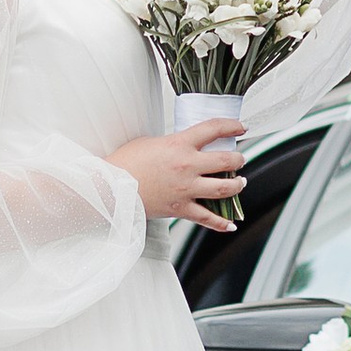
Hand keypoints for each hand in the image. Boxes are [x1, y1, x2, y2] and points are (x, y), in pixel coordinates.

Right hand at [112, 118, 246, 227]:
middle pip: (226, 160)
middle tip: (241, 158)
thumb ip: (172, 143)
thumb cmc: (124, 163)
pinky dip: (221, 223)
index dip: (232, 126)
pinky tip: (231, 224)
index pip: (213, 129)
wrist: (109, 188)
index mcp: (179, 144)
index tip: (240, 127)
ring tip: (240, 183)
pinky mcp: (180, 208)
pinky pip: (207, 218)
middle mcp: (187, 166)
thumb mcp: (149, 142)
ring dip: (237, 186)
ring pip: (224, 189)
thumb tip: (184, 144)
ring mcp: (185, 189)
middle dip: (239, 159)